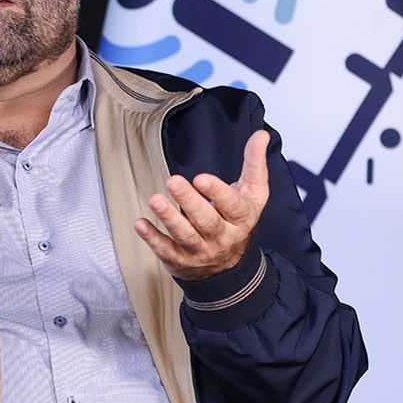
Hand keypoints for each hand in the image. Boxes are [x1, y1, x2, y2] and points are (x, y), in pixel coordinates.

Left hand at [133, 130, 269, 280]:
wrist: (229, 267)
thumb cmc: (237, 222)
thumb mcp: (253, 194)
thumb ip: (254, 164)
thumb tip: (261, 136)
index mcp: (242, 218)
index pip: (232, 206)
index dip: (217, 192)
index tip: (201, 179)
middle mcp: (223, 237)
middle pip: (207, 221)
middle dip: (189, 201)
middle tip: (174, 182)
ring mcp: (201, 251)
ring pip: (185, 235)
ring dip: (169, 218)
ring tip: (156, 200)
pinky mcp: (181, 260)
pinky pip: (166, 250)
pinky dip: (152, 238)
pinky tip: (141, 224)